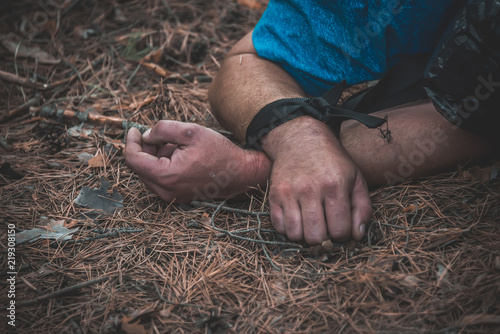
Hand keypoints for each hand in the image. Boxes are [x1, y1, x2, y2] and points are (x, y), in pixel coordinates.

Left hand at [125, 121, 269, 201]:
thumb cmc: (219, 152)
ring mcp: (171, 197)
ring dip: (156, 157)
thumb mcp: (190, 131)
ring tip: (177, 146)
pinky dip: (163, 165)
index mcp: (167, 176)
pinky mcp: (177, 197)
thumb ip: (162, 129)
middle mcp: (166, 191)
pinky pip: (160, 179)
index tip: (134, 130)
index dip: (131, 142)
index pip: (133, 160)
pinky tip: (180, 156)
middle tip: (161, 136)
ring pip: (149, 173)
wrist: (240, 173)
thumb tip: (145, 136)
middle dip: (146, 149)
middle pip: (140, 167)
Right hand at [262, 116, 371, 243]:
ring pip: (295, 235)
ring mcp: (289, 192)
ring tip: (310, 225)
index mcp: (335, 186)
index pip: (340, 230)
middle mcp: (310, 190)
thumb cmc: (332, 161)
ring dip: (304, 236)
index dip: (342, 235)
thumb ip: (362, 208)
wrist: (300, 139)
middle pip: (316, 237)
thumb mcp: (355, 178)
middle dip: (323, 239)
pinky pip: (278, 226)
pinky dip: (288, 229)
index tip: (340, 227)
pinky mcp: (274, 194)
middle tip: (325, 229)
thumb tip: (357, 235)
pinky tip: (297, 219)